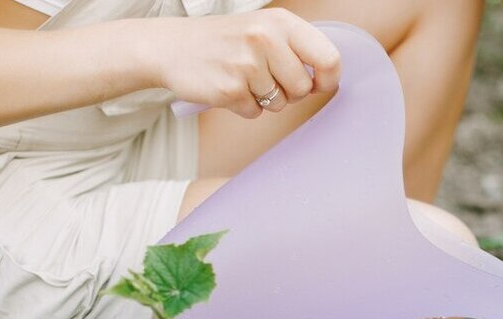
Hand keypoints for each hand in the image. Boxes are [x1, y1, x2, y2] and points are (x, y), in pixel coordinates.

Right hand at [147, 8, 339, 118]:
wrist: (173, 46)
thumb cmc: (227, 41)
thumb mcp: (264, 28)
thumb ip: (297, 48)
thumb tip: (328, 78)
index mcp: (281, 22)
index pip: (329, 58)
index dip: (328, 79)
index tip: (319, 84)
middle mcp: (265, 39)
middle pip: (304, 88)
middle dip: (289, 91)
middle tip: (265, 77)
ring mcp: (247, 64)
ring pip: (280, 104)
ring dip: (265, 99)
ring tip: (243, 78)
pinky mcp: (230, 89)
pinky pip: (255, 113)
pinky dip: (244, 106)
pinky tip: (228, 86)